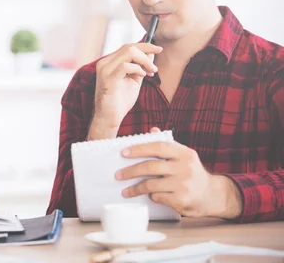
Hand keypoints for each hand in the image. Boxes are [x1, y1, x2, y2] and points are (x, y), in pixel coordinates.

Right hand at [89, 43, 161, 138]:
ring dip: (144, 60)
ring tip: (150, 72)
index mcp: (109, 62)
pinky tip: (142, 76)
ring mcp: (105, 69)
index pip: (127, 46)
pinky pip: (125, 65)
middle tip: (154, 68)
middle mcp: (105, 63)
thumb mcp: (134, 80)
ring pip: (128, 52)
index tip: (159, 49)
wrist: (109, 117)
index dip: (145, 46)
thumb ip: (141, 67)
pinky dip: (137, 68)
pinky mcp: (108, 78)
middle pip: (129, 47)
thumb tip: (151, 53)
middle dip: (146, 52)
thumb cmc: (120, 101)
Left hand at [116, 128, 241, 218]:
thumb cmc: (191, 173)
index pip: (158, 146)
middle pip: (151, 166)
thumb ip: (167, 145)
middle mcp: (185, 167)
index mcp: (184, 153)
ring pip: (151, 184)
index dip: (139, 149)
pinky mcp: (182, 200)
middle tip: (118, 175)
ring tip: (125, 191)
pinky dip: (150, 196)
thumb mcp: (183, 156)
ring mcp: (184, 184)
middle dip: (131, 171)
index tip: (123, 153)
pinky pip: (158, 197)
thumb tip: (151, 130)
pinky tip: (147, 196)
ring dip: (135, 188)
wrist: (212, 195)